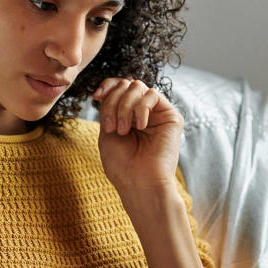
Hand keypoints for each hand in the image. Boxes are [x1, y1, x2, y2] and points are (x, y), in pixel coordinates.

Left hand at [93, 77, 183, 191]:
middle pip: (125, 85)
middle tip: (111, 127)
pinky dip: (141, 108)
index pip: (118, 87)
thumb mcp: (106, 131)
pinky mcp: (171, 116)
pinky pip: (153, 95)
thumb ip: (110, 106)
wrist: (139, 182)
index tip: (96, 96)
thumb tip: (114, 85)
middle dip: (113, 102)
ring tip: (122, 130)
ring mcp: (157, 113)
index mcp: (127, 115)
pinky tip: (140, 127)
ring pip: (137, 86)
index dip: (107, 86)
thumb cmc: (122, 164)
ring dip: (124, 107)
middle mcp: (143, 112)